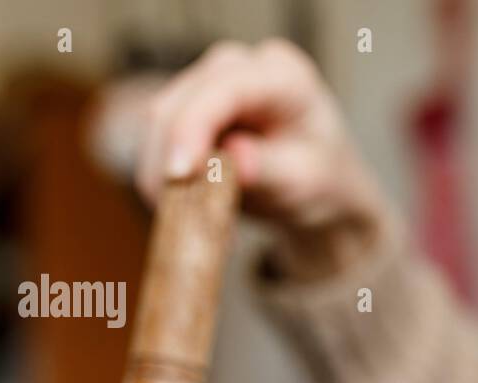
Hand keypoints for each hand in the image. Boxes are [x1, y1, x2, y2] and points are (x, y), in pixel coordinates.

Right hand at [137, 38, 389, 271]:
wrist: (319, 183)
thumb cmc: (321, 178)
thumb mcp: (305, 182)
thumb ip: (269, 168)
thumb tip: (236, 158)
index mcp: (283, 75)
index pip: (224, 90)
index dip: (193, 128)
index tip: (177, 174)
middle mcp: (239, 66)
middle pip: (179, 104)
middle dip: (170, 162)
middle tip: (182, 222)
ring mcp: (208, 81)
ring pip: (158, 122)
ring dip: (161, 175)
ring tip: (190, 222)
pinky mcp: (187, 105)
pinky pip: (157, 139)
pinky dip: (162, 176)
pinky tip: (185, 208)